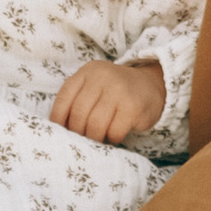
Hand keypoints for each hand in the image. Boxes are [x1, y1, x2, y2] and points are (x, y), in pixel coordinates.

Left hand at [51, 57, 166, 144]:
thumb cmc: (115, 92)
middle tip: (84, 138)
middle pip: (79, 114)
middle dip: (79, 132)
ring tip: (99, 138)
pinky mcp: (133, 107)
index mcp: (88, 72)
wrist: (151, 86)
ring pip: (95, 126)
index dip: (59, 119)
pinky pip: (114, 132)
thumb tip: (59, 129)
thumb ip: (76, 100)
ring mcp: (119, 91)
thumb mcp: (93, 86)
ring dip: (95, 138)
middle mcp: (102, 77)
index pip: (64, 98)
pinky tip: (115, 135)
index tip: (62, 132)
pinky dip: (112, 139)